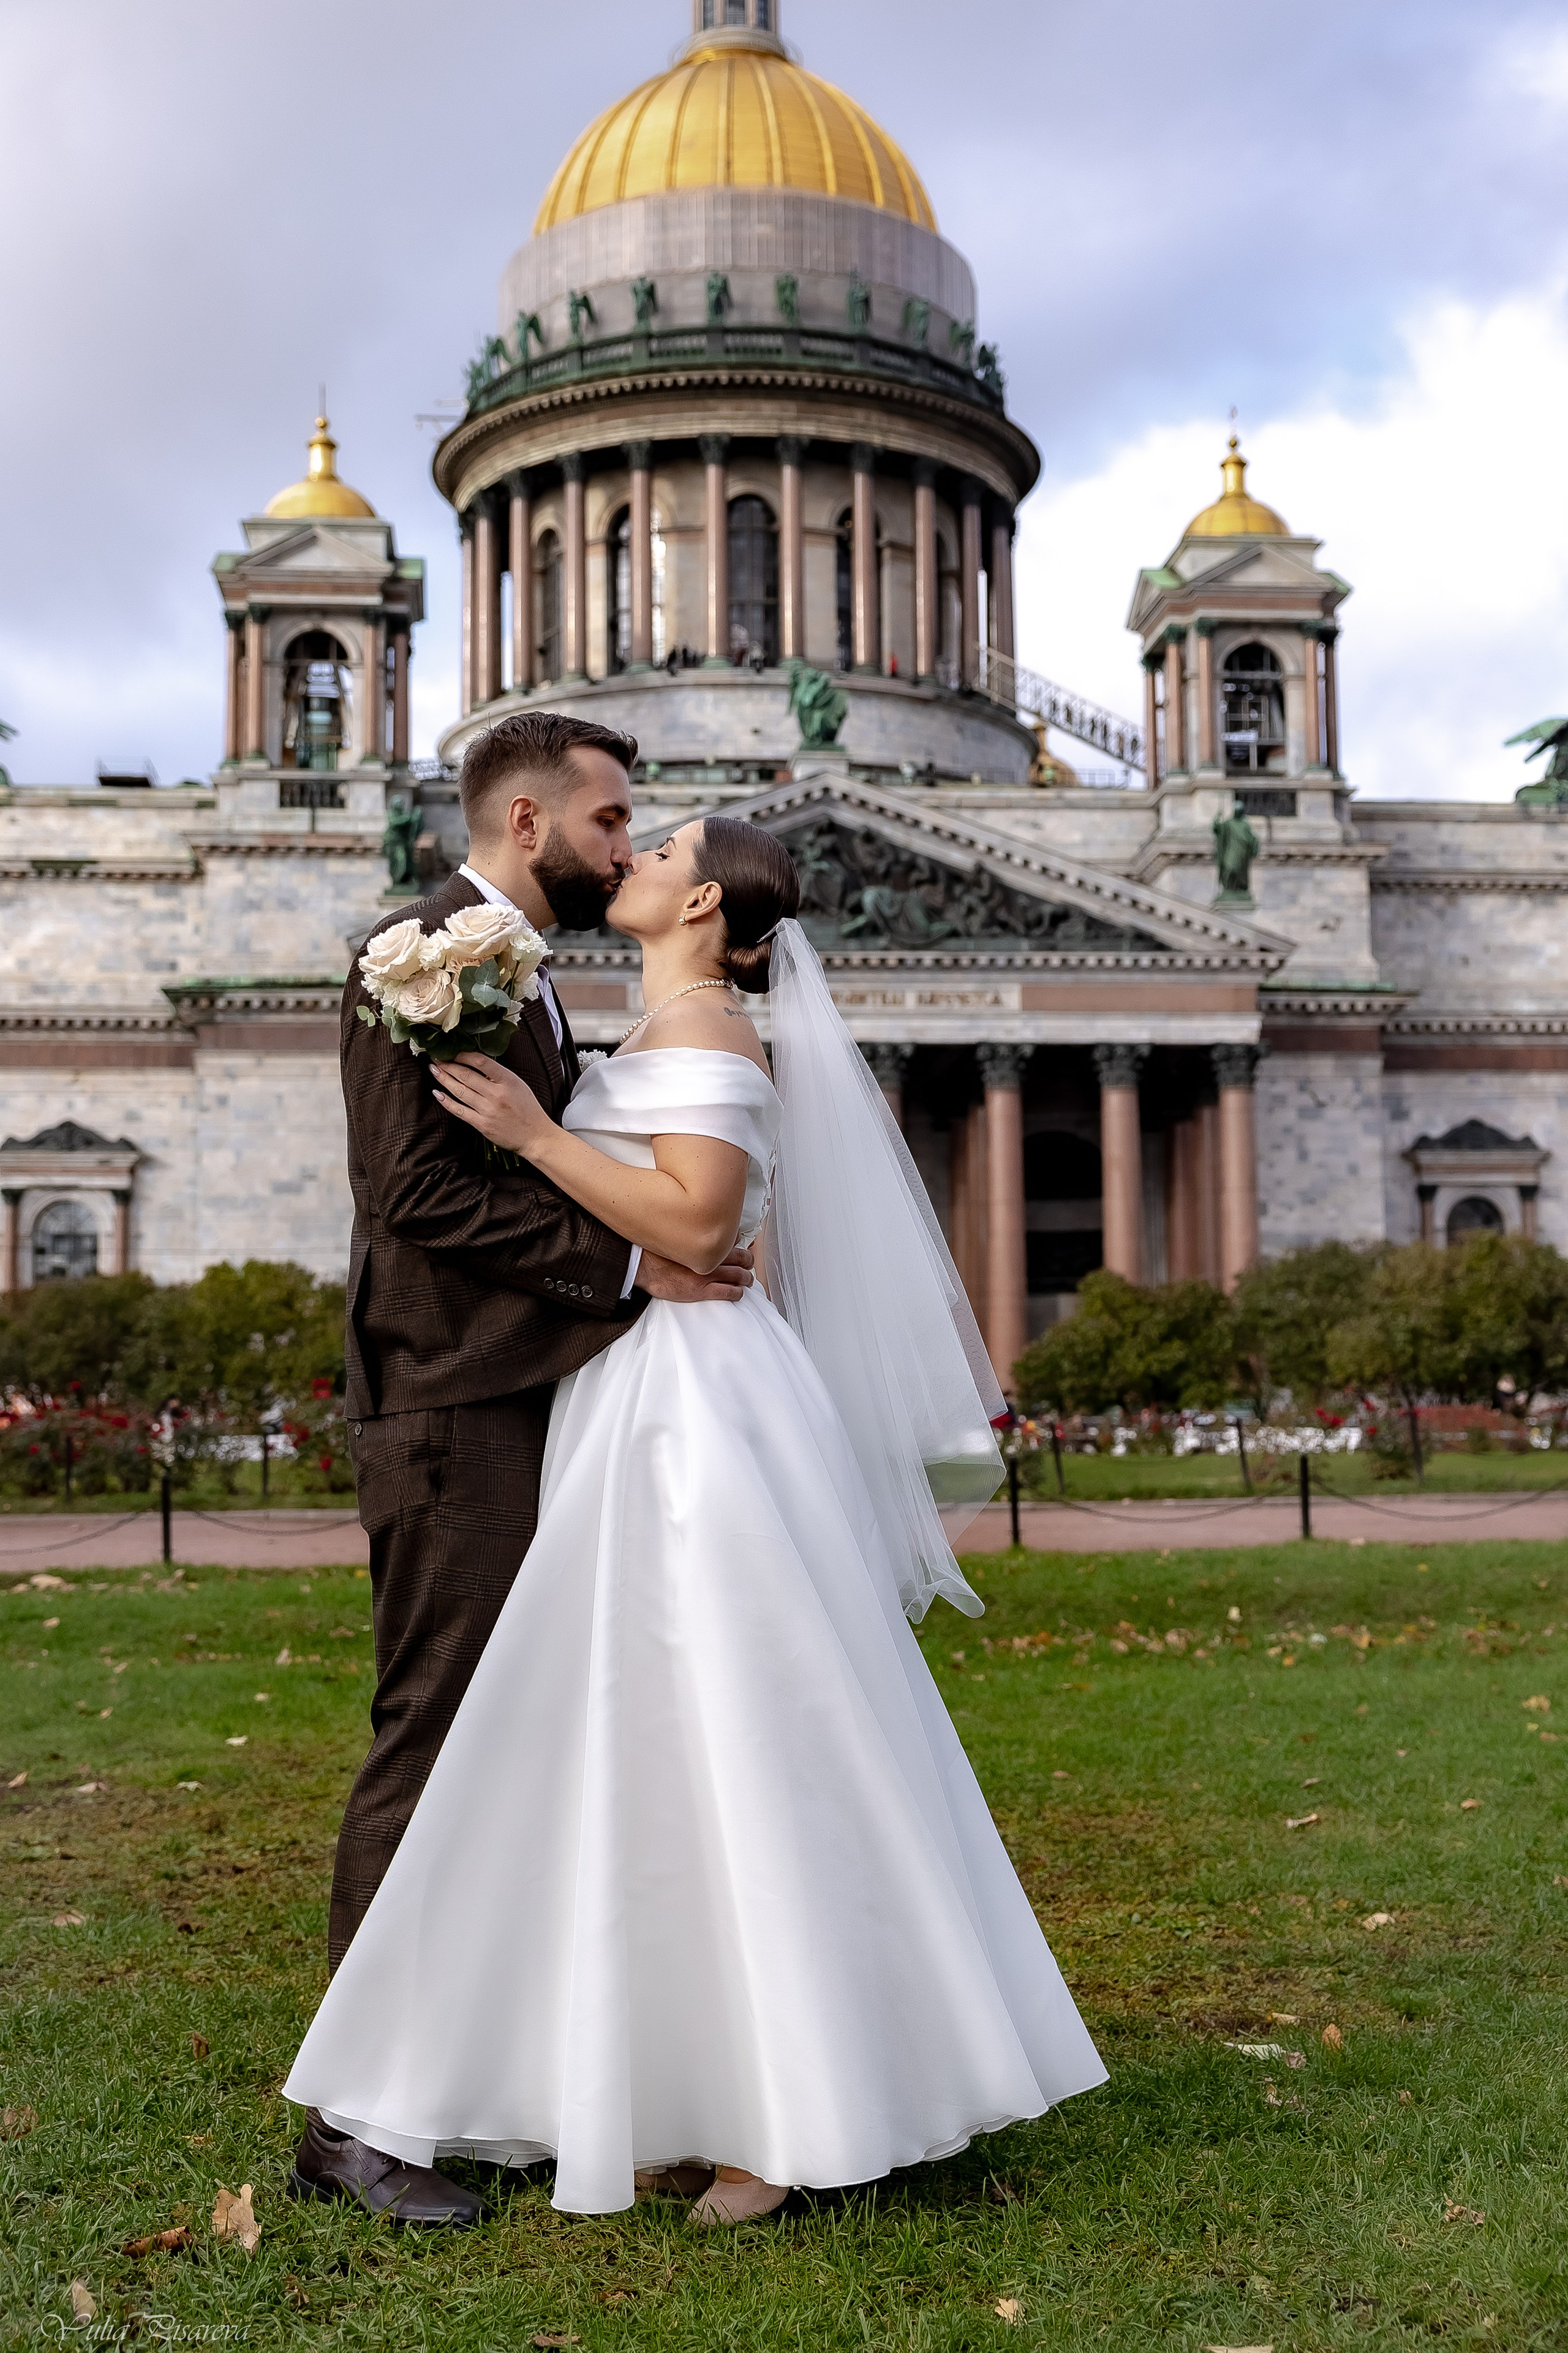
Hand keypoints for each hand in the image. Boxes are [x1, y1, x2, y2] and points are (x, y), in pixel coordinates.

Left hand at [433, 1052, 548, 1153]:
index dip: (463, 1055)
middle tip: (436, 1058)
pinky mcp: (482, 1124)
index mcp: (508, 1081)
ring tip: (434, 1070)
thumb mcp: (518, 1085)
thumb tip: (475, 1064)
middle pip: (466, 1075)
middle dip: (448, 1065)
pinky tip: (438, 1093)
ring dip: (444, 1079)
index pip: (481, 1062)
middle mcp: (497, 1095)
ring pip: (460, 1091)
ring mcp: (488, 1110)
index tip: (454, 1052)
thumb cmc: (528, 1109)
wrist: (535, 1136)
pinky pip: (460, 1110)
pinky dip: (447, 1101)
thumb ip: (498, 1075)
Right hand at [637, 1243, 753, 1304]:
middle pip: (742, 1257)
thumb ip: (692, 1232)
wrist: (643, 1266)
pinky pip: (729, 1292)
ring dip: (747, 1278)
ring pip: (739, 1275)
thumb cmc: (655, 1251)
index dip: (740, 1242)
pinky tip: (738, 1293)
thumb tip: (697, 1230)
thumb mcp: (677, 1233)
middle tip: (748, 1263)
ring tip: (747, 1280)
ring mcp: (708, 1273)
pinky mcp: (703, 1290)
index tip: (741, 1245)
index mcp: (705, 1240)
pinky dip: (738, 1293)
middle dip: (749, 1261)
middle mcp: (710, 1255)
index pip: (734, 1238)